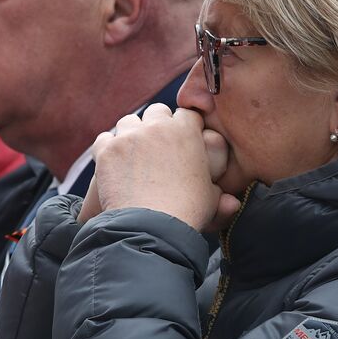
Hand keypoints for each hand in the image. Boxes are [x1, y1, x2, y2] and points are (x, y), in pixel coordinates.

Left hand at [89, 104, 240, 229]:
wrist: (151, 226)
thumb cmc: (187, 213)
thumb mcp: (211, 200)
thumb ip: (220, 195)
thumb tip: (233, 203)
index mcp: (186, 132)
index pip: (186, 115)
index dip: (185, 126)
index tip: (181, 139)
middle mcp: (157, 127)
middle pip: (156, 111)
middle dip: (157, 124)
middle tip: (156, 145)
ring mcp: (130, 137)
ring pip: (128, 121)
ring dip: (131, 133)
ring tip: (133, 153)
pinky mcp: (107, 151)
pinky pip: (104, 139)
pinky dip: (108, 149)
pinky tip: (113, 163)